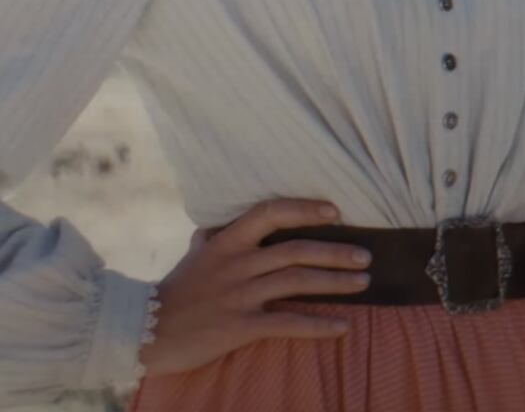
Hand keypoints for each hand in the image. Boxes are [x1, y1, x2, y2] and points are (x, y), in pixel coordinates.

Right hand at [138, 198, 369, 375]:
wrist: (139, 333)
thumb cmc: (171, 294)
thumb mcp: (190, 260)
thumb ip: (208, 242)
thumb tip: (210, 228)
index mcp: (226, 244)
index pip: (270, 212)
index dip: (304, 208)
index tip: (334, 211)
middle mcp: (236, 264)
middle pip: (296, 250)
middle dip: (336, 252)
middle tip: (366, 257)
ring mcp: (238, 296)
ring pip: (297, 282)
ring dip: (336, 282)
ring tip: (364, 283)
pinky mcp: (238, 327)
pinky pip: (287, 323)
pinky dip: (319, 325)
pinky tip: (343, 327)